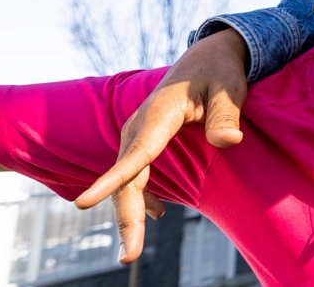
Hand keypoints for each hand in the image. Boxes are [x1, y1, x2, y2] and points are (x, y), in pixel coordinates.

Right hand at [75, 28, 249, 262]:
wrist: (207, 56)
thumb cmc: (220, 72)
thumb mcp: (229, 89)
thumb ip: (226, 114)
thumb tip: (229, 141)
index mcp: (158, 115)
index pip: (135, 155)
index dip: (111, 182)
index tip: (83, 204)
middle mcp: (139, 127)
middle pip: (127, 177)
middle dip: (124, 217)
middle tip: (128, 256)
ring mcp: (138, 134)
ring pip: (128, 179)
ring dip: (128, 214)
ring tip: (131, 252)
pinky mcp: (144, 139)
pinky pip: (135, 173)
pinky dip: (140, 197)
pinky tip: (154, 216)